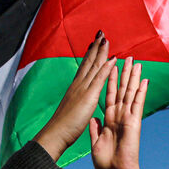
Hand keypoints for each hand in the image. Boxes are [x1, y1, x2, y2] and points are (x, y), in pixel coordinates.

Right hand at [35, 32, 117, 161]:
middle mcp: (78, 85)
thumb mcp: (72, 110)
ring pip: (93, 66)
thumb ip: (76, 103)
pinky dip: (106, 67)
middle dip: (95, 47)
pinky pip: (99, 79)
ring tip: (106, 39)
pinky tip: (113, 58)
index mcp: (76, 89)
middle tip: (101, 33)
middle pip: (88, 62)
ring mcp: (83, 89)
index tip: (94, 44)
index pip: (84, 68)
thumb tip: (78, 101)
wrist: (55, 134)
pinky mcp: (88, 96)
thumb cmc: (63, 127)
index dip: (90, 55)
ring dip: (100, 52)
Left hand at [90, 56, 148, 168]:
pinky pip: (138, 104)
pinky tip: (144, 80)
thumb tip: (94, 118)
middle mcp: (119, 116)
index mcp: (109, 119)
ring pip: (130, 93)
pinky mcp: (134, 122)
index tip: (112, 66)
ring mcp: (128, 118)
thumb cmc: (106, 163)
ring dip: (133, 77)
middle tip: (128, 57)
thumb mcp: (95, 143)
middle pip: (122, 90)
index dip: (111, 80)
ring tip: (136, 62)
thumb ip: (95, 130)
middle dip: (124, 73)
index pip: (110, 95)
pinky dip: (141, 92)